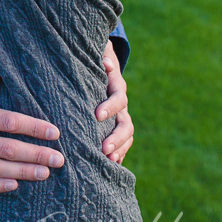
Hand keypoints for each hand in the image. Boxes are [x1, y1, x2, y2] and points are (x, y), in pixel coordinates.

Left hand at [95, 41, 133, 163]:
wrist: (101, 63)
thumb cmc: (94, 58)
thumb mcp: (97, 53)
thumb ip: (102, 56)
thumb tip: (107, 64)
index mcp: (116, 86)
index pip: (118, 98)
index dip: (110, 107)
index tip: (97, 115)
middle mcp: (121, 105)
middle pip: (126, 124)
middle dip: (116, 138)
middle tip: (104, 149)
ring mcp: (121, 117)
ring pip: (127, 136)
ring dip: (120, 150)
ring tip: (109, 162)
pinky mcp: (116, 126)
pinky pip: (122, 144)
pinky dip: (119, 155)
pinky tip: (111, 167)